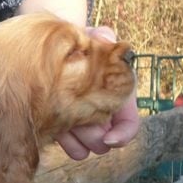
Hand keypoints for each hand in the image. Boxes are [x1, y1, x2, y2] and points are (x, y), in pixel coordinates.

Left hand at [56, 26, 139, 159]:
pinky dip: (65, 142)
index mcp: (117, 96)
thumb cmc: (81, 45)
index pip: (128, 124)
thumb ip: (102, 37)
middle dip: (93, 135)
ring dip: (78, 140)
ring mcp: (83, 123)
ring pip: (86, 146)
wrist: (54, 52)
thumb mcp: (93, 37)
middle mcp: (102, 113)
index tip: (110, 139)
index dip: (123, 134)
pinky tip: (58, 133)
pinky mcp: (62, 127)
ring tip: (66, 127)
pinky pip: (69, 145)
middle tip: (79, 123)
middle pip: (104, 139)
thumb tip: (104, 37)